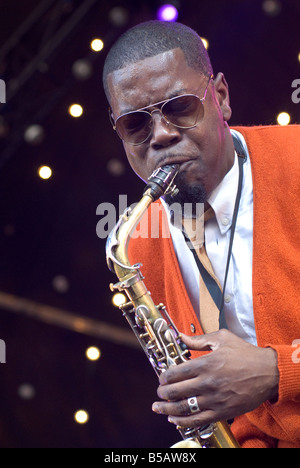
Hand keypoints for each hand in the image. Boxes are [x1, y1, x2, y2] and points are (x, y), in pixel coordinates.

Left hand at [152, 329, 278, 427]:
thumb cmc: (245, 353)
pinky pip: (198, 420)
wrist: (268, 372)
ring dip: (167, 408)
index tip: (162, 378)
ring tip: (158, 407)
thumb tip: (180, 336)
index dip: (164, 377)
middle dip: (163, 393)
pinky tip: (174, 419)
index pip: (176, 372)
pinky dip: (183, 421)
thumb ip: (199, 339)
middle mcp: (208, 382)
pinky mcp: (222, 412)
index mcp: (206, 363)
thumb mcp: (222, 339)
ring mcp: (214, 399)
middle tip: (159, 393)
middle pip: (176, 391)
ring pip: (184, 407)